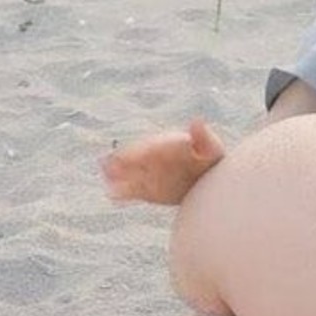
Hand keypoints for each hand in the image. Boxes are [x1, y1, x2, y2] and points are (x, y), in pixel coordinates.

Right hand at [101, 119, 225, 205]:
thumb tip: (197, 121)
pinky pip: (132, 191)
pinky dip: (121, 192)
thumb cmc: (210, 160)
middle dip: (123, 161)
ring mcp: (148, 174)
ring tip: (105, 176)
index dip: (140, 151)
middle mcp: (153, 159)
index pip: (151, 147)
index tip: (130, 156)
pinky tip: (111, 194)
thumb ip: (202, 137)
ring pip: (129, 174)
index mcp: (166, 146)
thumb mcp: (210, 148)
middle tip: (108, 165)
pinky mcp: (147, 190)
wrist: (208, 179)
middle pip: (135, 159)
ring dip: (117, 175)